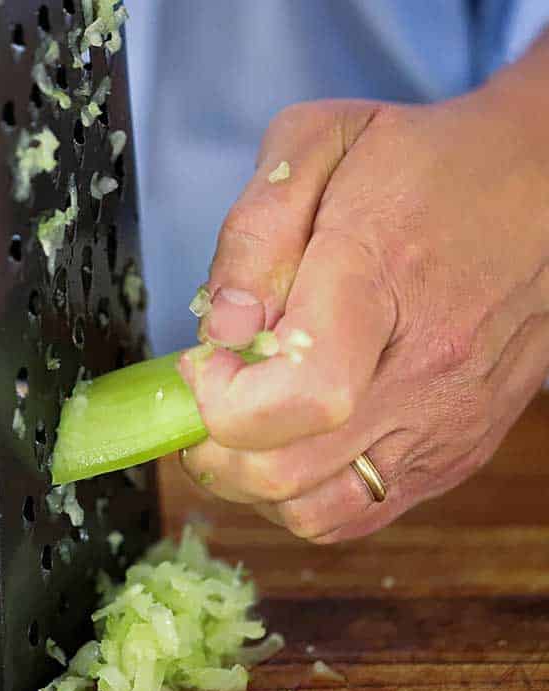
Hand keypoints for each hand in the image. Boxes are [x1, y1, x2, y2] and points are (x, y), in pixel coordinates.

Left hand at [178, 43, 548, 542]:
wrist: (542, 190)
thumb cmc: (424, 166)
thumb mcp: (321, 146)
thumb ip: (255, 233)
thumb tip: (222, 330)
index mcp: (383, 283)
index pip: (299, 396)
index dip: (222, 400)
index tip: (203, 363)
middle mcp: (424, 371)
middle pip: (285, 472)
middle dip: (214, 448)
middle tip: (209, 397)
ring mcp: (443, 427)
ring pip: (311, 513)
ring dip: (252, 485)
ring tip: (247, 426)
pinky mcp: (453, 458)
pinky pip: (353, 517)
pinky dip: (303, 498)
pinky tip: (293, 445)